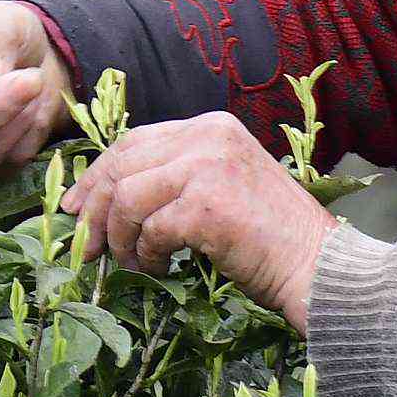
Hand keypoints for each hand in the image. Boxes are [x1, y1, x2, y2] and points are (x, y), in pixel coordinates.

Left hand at [65, 113, 337, 328]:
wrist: (320, 269)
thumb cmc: (272, 239)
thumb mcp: (224, 186)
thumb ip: (177, 177)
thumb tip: (107, 196)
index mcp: (212, 127)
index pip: (133, 141)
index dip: (98, 174)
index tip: (77, 206)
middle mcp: (209, 137)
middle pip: (121, 165)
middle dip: (93, 209)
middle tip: (85, 246)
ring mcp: (207, 168)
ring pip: (126, 199)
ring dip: (119, 239)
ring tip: (132, 264)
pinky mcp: (206, 206)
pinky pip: (149, 231)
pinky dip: (146, 256)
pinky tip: (161, 270)